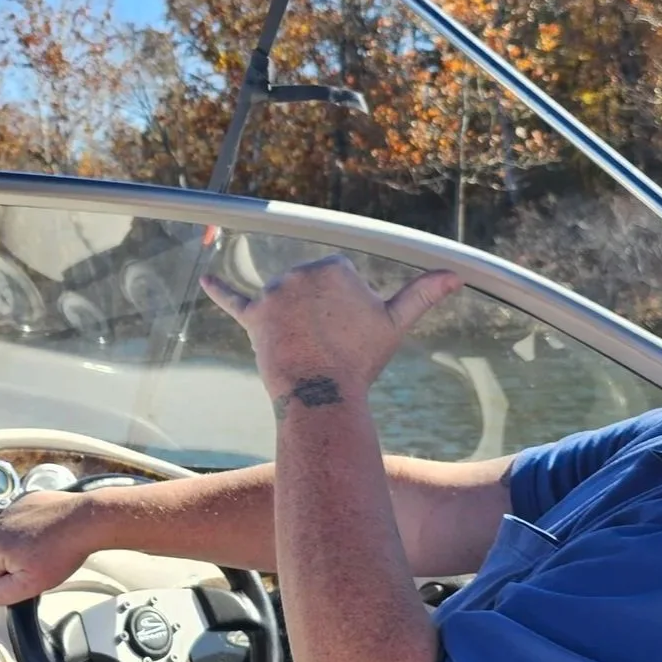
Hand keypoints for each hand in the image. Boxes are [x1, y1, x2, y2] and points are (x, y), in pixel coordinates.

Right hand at [0, 489, 99, 606]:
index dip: (11, 585)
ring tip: (47, 548)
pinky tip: (49, 532)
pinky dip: (32, 528)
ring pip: (10, 539)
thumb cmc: (61, 552)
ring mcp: (12, 508)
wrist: (86, 521)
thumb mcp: (30, 585)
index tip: (31, 578)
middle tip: (42, 564)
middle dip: (16, 564)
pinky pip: (22, 522)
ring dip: (24, 546)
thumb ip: (2, 594)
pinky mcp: (26, 500)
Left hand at [200, 254, 460, 405]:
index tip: (348, 333)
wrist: (323, 394)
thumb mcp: (394, 324)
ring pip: (285, 302)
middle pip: (310, 290)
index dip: (346, 310)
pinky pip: (233, 299)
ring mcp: (273, 293)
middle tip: (329, 345)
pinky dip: (218, 288)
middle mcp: (300, 272)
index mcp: (334, 267)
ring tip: (306, 350)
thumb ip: (422, 294)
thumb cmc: (360, 360)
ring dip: (292, 322)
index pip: (339, 281)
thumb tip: (456, 275)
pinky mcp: (253, 317)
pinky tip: (204, 277)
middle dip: (319, 315)